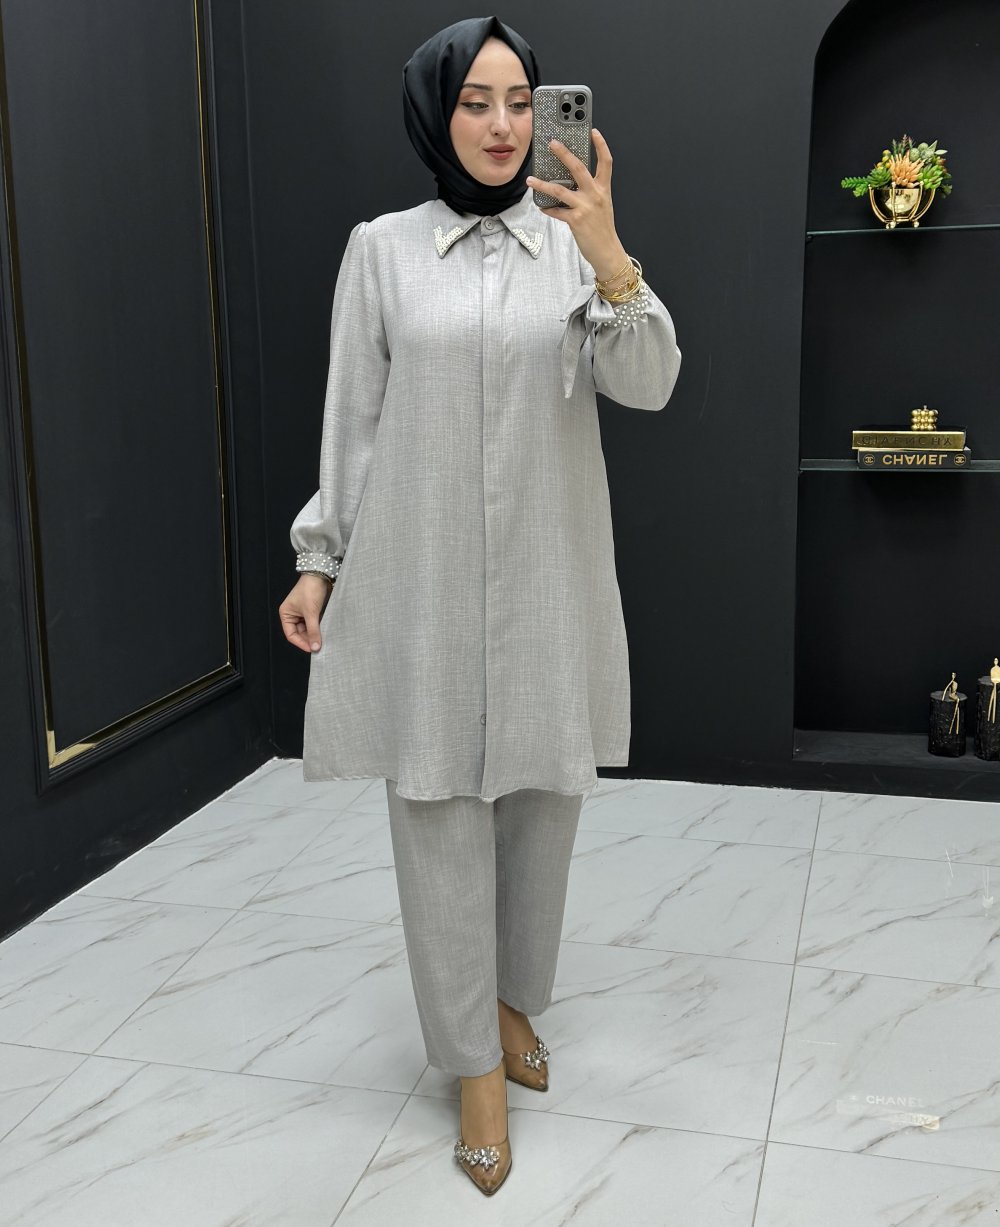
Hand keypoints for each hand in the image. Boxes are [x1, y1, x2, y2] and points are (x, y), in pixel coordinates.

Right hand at [279, 573, 332, 653]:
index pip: (291, 634)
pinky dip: (318, 628)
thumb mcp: (311, 613)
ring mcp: (302, 612)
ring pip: (307, 628)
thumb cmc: (310, 589)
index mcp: (286, 614)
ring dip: (314, 634)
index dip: (301, 643)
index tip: (312, 649)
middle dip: (308, 639)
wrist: (320, 574)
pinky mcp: (312, 610)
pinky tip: (324, 632)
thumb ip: (313, 631)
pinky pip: (313, 623)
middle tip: (319, 646)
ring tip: (322, 640)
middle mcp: (292, 614)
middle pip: (299, 633)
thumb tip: (315, 647)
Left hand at [526, 128, 628, 280]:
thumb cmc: (603, 228)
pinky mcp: (575, 220)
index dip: (601, 145)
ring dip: (542, 184)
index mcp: (603, 189)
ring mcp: (585, 207)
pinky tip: (541, 206)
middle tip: (552, 143)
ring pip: (560, 190)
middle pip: (578, 168)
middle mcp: (595, 195)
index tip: (594, 131)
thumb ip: (590, 191)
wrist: (607, 250)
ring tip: (531, 180)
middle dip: (564, 153)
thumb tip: (571, 182)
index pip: (606, 162)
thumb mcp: (602, 205)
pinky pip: (556, 211)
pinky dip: (547, 208)